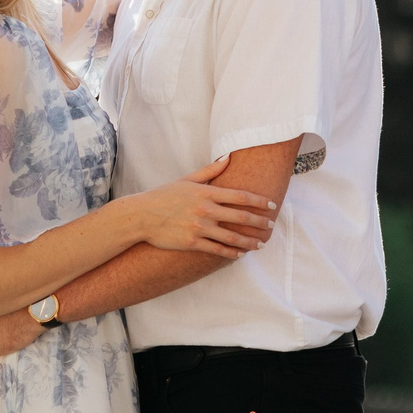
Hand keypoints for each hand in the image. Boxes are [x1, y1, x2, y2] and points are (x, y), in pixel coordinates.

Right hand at [122, 158, 279, 256]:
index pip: (240, 196)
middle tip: (271, 225)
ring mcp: (199, 228)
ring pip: (232, 237)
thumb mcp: (186, 180)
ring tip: (260, 244)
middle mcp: (206, 210)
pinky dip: (231, 253)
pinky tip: (240, 254)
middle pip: (241, 217)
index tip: (271, 205)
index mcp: (206, 192)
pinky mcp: (192, 242)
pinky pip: (217, 250)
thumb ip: (210, 170)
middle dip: (259, 222)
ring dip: (249, 242)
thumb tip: (228, 157)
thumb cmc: (163, 195)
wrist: (141, 216)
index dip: (259, 201)